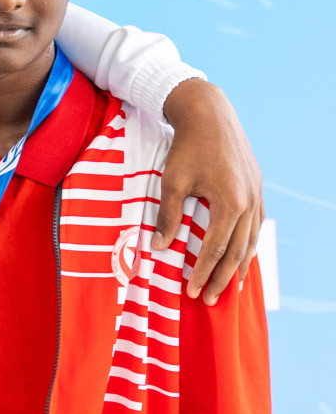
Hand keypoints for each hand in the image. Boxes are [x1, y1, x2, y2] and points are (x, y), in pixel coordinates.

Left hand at [156, 78, 263, 304]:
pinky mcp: (255, 187)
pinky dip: (248, 243)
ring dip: (239, 265)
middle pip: (237, 250)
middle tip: (210, 300)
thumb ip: (167, 215)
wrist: (209, 114)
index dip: (203, 273)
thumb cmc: (186, 147)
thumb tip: (158, 247)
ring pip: (251, 239)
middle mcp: (250, 202)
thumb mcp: (171, 182)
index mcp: (230, 203)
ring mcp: (256, 194)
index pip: (215, 249)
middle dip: (222, 277)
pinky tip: (241, 254)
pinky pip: (255, 223)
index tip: (191, 292)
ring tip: (229, 286)